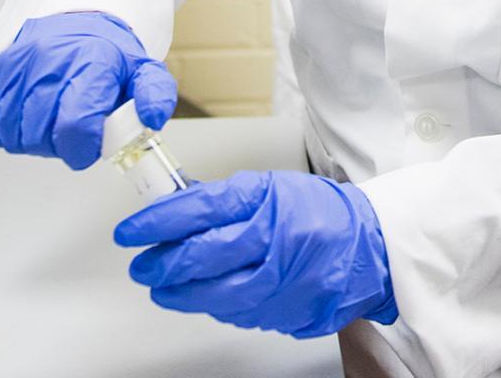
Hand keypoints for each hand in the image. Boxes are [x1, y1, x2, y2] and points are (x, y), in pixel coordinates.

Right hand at [0, 11, 176, 169]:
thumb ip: (155, 95)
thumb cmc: (106, 52)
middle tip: (73, 124)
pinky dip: (9, 127)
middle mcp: (48, 61)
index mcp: (90, 61)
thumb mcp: (142, 70)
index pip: (75, 124)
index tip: (89, 144)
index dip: (83, 147)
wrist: (72, 20)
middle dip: (61, 143)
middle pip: (42, 135)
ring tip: (53, 115)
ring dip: (34, 138)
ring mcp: (15, 67)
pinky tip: (29, 110)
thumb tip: (153, 119)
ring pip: (15, 135)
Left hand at [114, 170, 397, 337]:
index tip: (132, 229)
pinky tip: (196, 295)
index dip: (158, 220)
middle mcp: (271, 241)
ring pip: (210, 293)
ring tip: (159, 283)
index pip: (199, 208)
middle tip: (141, 261)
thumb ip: (223, 198)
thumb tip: (175, 203)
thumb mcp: (271, 188)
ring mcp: (275, 281)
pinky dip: (208, 303)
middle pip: (199, 256)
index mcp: (267, 200)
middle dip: (160, 261)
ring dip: (176, 290)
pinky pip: (231, 312)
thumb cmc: (320, 212)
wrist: (367, 247)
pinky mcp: (278, 312)